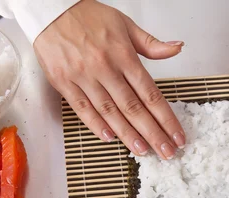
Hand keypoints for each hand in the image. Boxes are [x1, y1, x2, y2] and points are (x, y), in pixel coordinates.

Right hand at [34, 0, 185, 158]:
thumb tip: (177, 48)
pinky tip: (110, 137)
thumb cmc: (87, 17)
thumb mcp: (124, 24)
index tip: (176, 134)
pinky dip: (96, 124)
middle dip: (152, 133)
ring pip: (109, 112)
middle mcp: (104, 67)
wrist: (51, 11)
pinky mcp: (64, 83)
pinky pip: (82, 108)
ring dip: (127, 134)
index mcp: (123, 54)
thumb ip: (151, 43)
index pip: (150, 92)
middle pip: (133, 107)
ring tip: (142, 150)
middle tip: (165, 152)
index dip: (166, 117)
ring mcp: (83, 77)